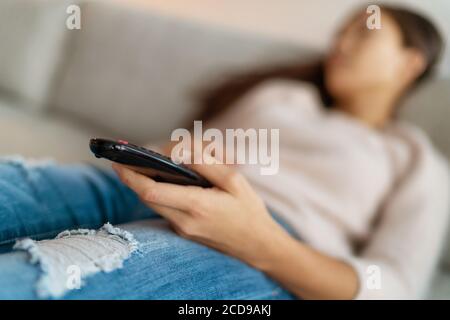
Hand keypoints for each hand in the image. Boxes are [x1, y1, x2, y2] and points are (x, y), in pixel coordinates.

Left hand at [112, 153, 287, 266]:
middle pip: (147, 196)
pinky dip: (160, 194)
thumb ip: (205, 164)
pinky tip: (168, 182)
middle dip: (134, 177)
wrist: (257, 245)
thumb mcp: (233, 181)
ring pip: (154, 203)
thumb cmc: (248, 210)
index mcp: (197, 205)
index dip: (131, 176)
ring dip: (146, 185)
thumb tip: (180, 152)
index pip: (151, 190)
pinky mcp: (184, 232)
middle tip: (131, 159)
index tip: (117, 162)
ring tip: (149, 167)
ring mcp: (183, 230)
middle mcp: (185, 221)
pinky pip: (164, 210)